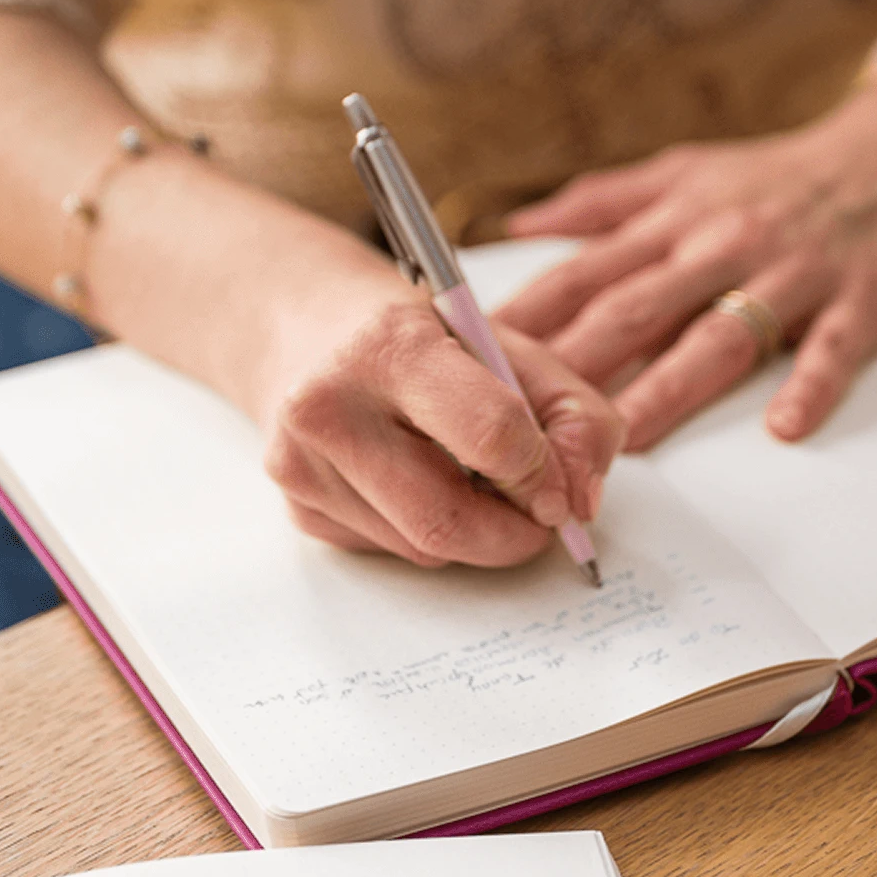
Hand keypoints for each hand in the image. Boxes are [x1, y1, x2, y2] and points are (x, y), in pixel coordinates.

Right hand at [256, 255, 623, 568]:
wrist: (304, 325)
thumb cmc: (416, 333)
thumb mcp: (508, 343)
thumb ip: (573, 413)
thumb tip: (581, 505)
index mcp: (390, 347)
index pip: (491, 436)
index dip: (542, 474)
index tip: (558, 484)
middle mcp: (329, 408)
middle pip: (449, 519)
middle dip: (514, 533)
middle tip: (539, 516)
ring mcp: (302, 465)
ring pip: (423, 548)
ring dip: (473, 534)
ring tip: (476, 480)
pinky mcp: (296, 508)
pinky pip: (390, 551)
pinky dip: (426, 532)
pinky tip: (419, 480)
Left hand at [498, 77, 876, 449]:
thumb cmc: (780, 176)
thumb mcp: (685, 171)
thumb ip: (601, 204)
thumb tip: (519, 229)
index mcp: (675, 221)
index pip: (585, 274)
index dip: (526, 318)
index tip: (473, 361)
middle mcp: (723, 245)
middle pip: (638, 309)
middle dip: (577, 364)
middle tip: (525, 421)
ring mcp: (791, 274)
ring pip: (722, 335)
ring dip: (672, 388)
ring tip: (628, 438)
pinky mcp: (858, 300)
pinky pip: (831, 348)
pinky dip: (808, 384)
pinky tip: (784, 425)